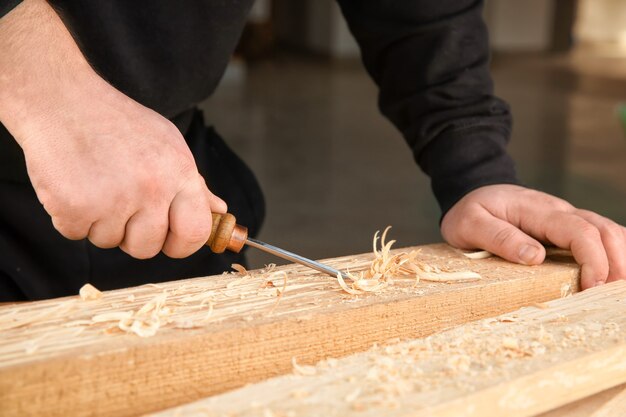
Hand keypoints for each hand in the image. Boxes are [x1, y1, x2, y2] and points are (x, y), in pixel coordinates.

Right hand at [0, 0, 225, 258]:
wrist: (61, 99)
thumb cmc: (118, 124)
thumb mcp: (168, 145)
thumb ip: (194, 185)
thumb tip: (220, 213)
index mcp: (180, 172)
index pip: (196, 232)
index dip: (182, 245)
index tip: (169, 241)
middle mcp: (152, 187)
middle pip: (148, 248)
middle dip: (133, 236)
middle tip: (120, 205)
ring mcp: (114, 198)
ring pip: (110, 242)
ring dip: (99, 223)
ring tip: (95, 184)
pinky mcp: (76, 206)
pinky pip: (76, 234)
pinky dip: (70, 216)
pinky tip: (73, 183)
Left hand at [441, 184, 625, 289]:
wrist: (472, 195)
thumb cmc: (470, 212)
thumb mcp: (469, 223)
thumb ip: (499, 237)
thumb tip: (535, 257)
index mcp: (537, 210)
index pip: (579, 230)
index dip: (593, 259)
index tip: (591, 286)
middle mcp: (559, 212)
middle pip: (604, 231)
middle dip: (616, 264)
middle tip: (610, 297)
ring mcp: (566, 219)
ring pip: (609, 233)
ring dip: (619, 260)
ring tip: (614, 292)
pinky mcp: (567, 230)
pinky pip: (600, 238)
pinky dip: (612, 256)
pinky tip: (611, 277)